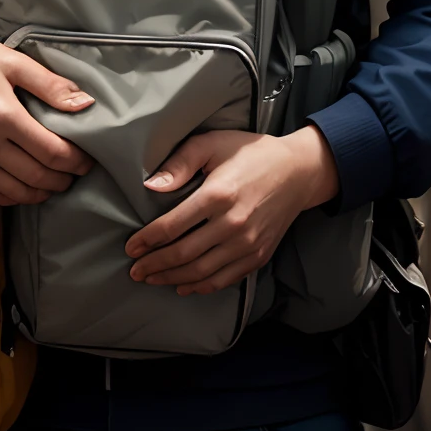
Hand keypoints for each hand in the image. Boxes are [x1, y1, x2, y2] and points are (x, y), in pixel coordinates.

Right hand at [0, 37, 93, 206]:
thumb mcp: (8, 60)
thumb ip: (48, 83)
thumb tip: (84, 103)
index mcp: (3, 115)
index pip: (51, 151)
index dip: (76, 161)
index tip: (87, 159)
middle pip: (38, 176)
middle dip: (64, 179)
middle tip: (77, 173)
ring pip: (18, 192)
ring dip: (43, 192)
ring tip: (57, 182)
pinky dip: (17, 196)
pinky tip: (28, 188)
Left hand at [125, 126, 340, 295]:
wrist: (299, 172)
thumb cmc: (252, 154)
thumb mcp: (213, 143)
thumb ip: (181, 163)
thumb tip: (151, 186)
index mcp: (218, 195)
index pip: (173, 226)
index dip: (147, 240)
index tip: (131, 247)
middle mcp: (233, 224)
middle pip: (184, 254)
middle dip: (154, 265)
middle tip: (135, 270)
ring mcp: (248, 244)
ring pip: (202, 272)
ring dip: (172, 278)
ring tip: (152, 279)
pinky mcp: (259, 255)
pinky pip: (225, 279)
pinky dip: (201, 286)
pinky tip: (183, 285)